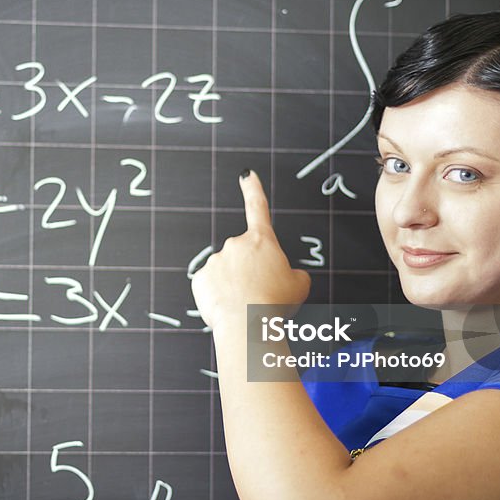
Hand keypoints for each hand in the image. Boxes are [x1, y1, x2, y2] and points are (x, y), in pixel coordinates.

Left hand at [191, 171, 310, 331]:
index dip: (253, 189)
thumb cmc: (275, 304)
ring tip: (245, 305)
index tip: (246, 175)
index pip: (258, 208)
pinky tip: (228, 308)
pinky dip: (218, 297)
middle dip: (249, 271)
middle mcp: (235, 245)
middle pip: (243, 256)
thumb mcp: (300, 284)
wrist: (248, 324)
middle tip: (259, 293)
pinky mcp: (200, 279)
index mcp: (262, 241)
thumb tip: (285, 276)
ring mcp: (215, 261)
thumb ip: (292, 273)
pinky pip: (211, 287)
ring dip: (234, 286)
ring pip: (226, 273)